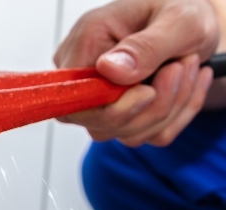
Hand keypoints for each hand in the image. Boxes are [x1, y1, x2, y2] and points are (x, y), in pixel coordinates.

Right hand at [54, 0, 219, 146]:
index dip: (111, 109)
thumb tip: (109, 70)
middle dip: (152, 107)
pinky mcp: (119, 112)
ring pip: (124, 133)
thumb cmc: (184, 9)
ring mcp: (99, 98)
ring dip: (169, 109)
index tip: (149, 90)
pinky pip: (143, 134)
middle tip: (183, 67)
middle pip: (99, 124)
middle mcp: (85, 74)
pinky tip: (186, 84)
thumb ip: (145, 46)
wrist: (197, 21)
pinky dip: (175, 116)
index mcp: (86, 43)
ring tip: (188, 67)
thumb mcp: (179, 19)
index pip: (74, 100)